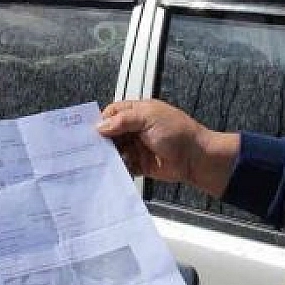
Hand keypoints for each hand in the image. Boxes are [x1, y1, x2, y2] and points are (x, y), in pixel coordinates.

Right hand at [97, 99, 238, 196]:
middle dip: (102, 140)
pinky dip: (118, 169)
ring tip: (97, 162)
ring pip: (116, 151)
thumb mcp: (149, 118)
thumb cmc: (177, 132)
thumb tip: (100, 126)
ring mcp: (138, 147)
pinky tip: (110, 172)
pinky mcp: (140, 164)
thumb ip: (123, 120)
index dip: (102, 121)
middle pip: (111, 133)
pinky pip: (124, 166)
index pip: (113, 113)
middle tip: (88, 149)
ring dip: (109, 156)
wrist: (196, 158)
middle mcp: (136, 129)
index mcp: (139, 112)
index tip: (90, 131)